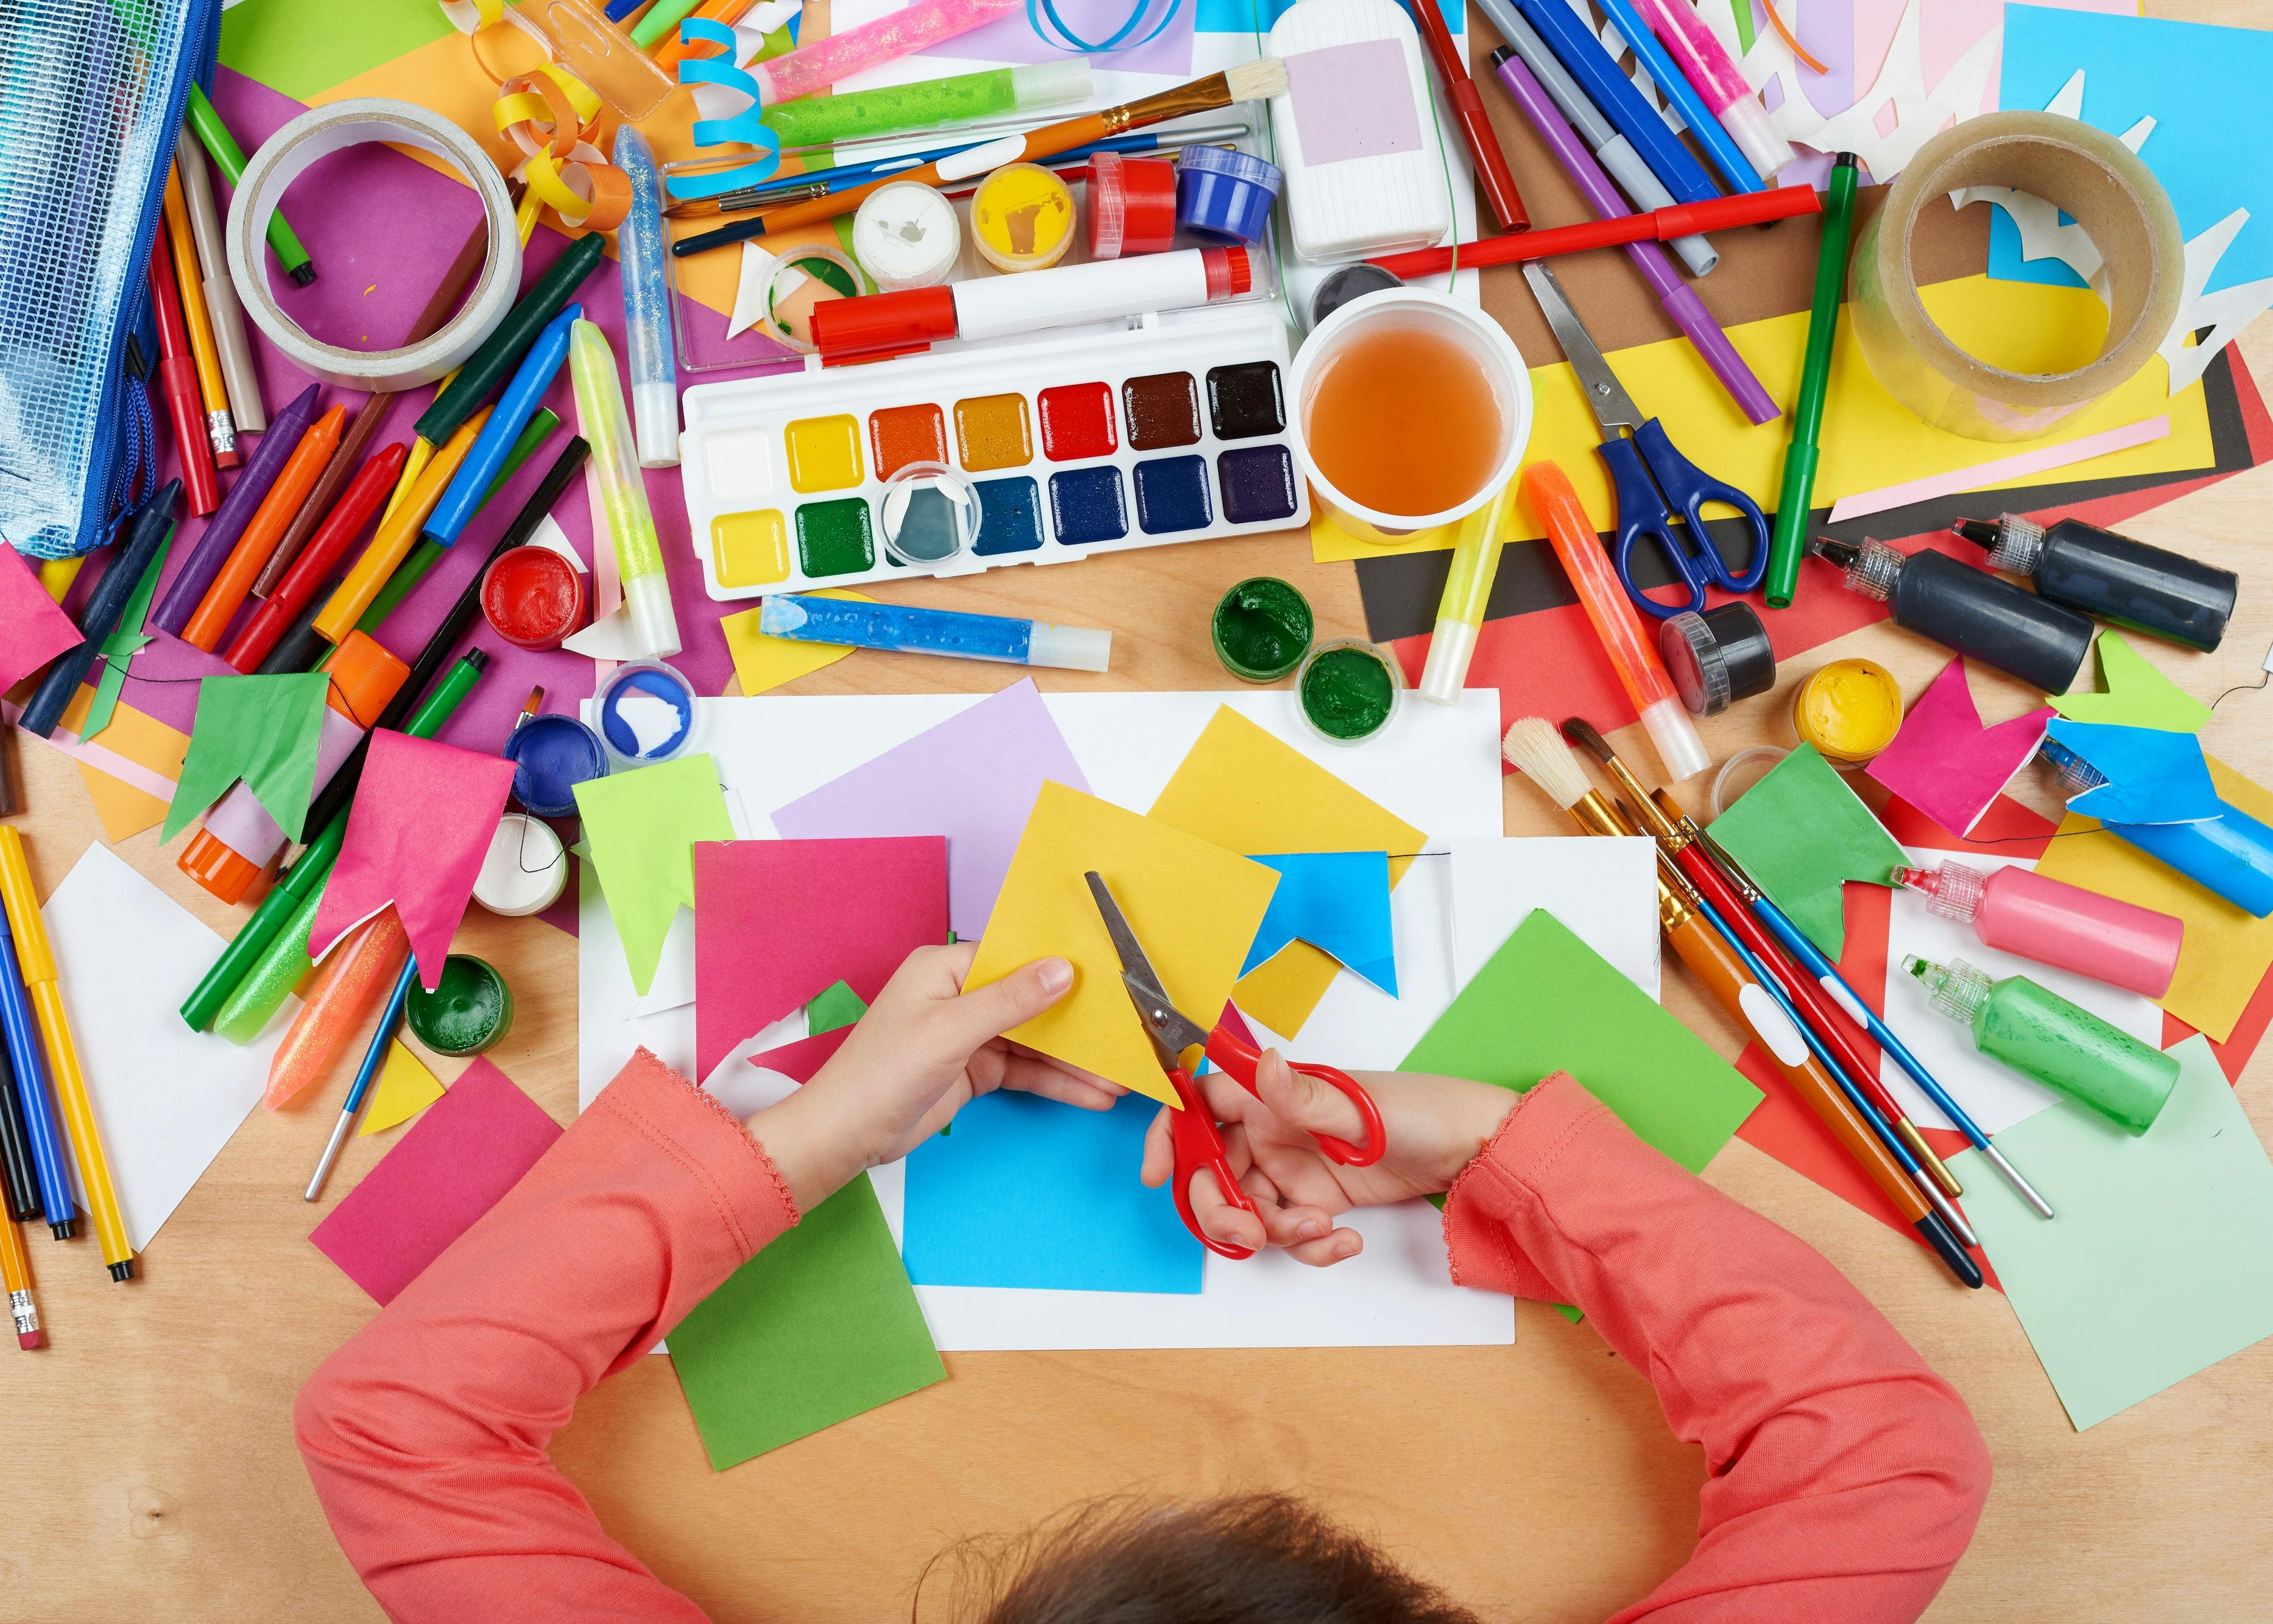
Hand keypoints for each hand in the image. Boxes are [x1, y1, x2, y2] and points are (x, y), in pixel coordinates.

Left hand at [747, 944, 1121, 1211]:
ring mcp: (968, 1034)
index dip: (1061, 969)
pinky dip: (1057, 1082)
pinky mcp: (974, 1070)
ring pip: (1034, 1039)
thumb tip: (1062, 969)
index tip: (1107, 980)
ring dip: (1074, 1061)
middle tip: (1125, 1035)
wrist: (844, 1136)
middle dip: (1077, 1022)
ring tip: (1119, 1077)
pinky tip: (1092, 1094)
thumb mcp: (949, 1032)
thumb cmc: (878, 1075)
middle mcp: (960, 995)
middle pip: (1031, 999)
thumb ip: (1009, 1001)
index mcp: (945, 967)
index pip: (1015, 957)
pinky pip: (1026, 1069)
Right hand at [1140, 1053, 1516, 1264]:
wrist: (1469, 1149)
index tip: (1155, 1172)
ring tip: (1321, 1233)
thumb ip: (1303, 1095)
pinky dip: (1308, 1246)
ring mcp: (1292, 1169)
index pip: (1199, 1106)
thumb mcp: (1360, 1106)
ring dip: (1274, 1233)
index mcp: (1270, 1096)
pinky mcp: (1316, 1202)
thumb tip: (1260, 1065)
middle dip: (1221, 1209)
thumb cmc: (1419, 1109)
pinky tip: (1343, 1241)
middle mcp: (1272, 1130)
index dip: (1168, 1134)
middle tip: (1250, 1234)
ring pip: (1248, 1210)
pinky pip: (1288, 1232)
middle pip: (1213, 1172)